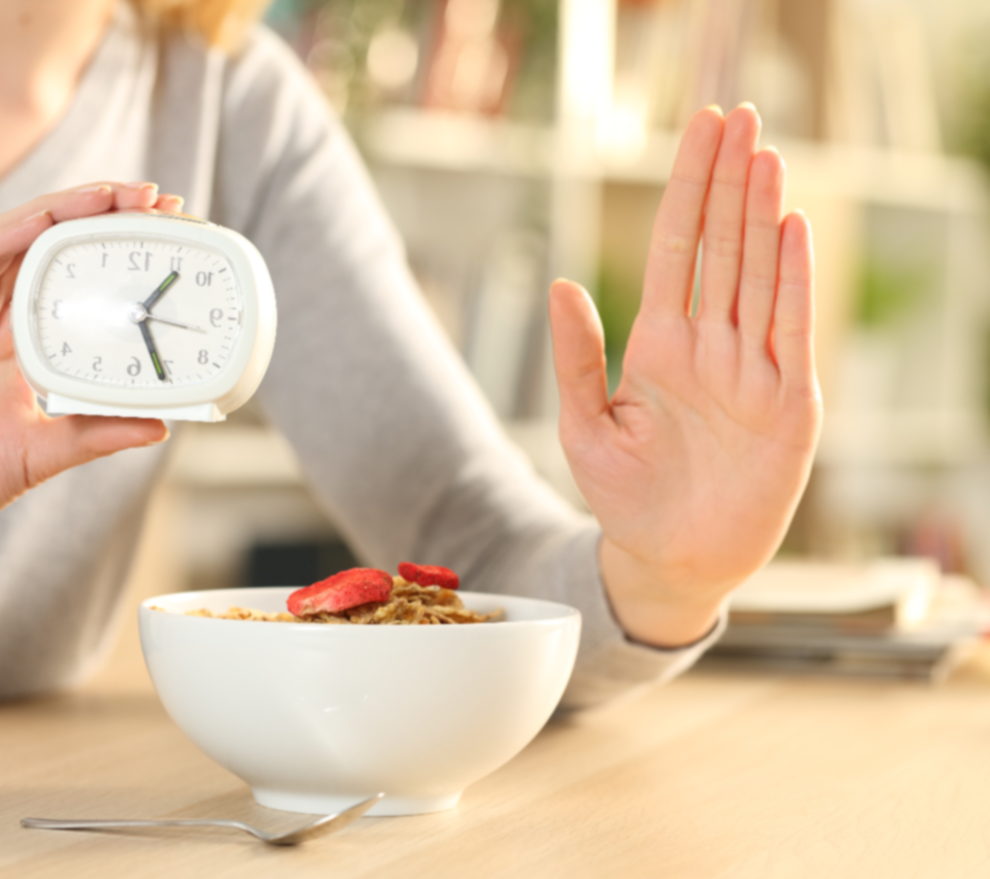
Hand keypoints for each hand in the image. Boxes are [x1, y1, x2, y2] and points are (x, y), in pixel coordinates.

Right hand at [0, 183, 186, 583]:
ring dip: (59, 212)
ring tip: (109, 195)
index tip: (167, 225)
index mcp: (20, 339)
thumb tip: (161, 425)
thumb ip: (98, 434)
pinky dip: (1, 242)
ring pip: (7, 242)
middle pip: (46, 243)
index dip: (113, 245)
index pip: (72, 273)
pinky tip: (38, 223)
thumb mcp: (46, 453)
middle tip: (153, 196)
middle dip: (98, 212)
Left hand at [549, 105, 821, 646]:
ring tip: (764, 155)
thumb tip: (558, 282)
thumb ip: (576, 357)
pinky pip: (791, 331)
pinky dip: (792, 282)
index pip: (675, 248)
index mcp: (660, 344)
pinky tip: (791, 230)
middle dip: (728, 181)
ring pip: (757, 275)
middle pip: (721, 246)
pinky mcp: (786, 405)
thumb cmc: (624, 496)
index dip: (686, 189)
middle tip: (737, 116)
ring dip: (762, 215)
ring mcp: (751, 371)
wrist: (668, 560)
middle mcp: (710, 346)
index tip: (698, 131)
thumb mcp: (585, 425)